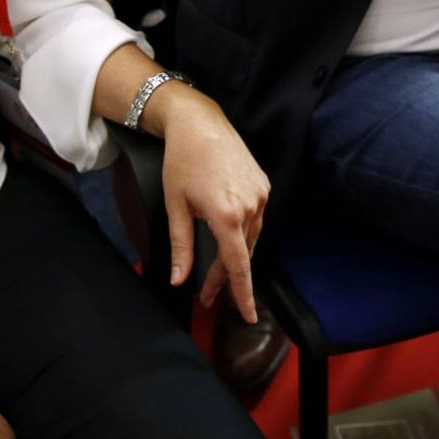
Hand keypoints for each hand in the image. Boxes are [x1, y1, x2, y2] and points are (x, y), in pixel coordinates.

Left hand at [153, 87, 269, 322]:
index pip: (238, 266)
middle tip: (207, 294)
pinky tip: (229, 237)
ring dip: (235, 256)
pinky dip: (243, 234)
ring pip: (251, 238)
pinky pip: (256, 219)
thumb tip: (179, 279)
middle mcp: (250, 206)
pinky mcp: (263, 185)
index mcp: (226, 215)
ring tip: (216, 270)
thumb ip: (181, 246)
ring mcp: (260, 194)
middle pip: (243, 255)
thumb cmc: (183, 161)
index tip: (247, 315)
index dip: (242, 294)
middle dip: (226, 278)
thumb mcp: (175, 206)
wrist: (200, 123)